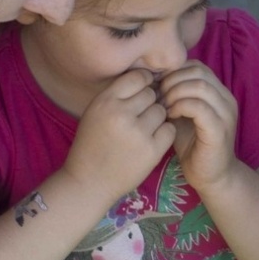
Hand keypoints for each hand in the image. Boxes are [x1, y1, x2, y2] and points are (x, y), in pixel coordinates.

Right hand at [63, 69, 175, 201]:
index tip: (142, 93)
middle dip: (149, 104)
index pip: (138, 77)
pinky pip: (169, 130)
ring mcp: (138, 133)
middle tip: (140, 117)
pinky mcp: (152, 151)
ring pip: (162, 111)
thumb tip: (147, 78)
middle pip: (152, 94)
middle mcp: (121, 114)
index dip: (144, 83)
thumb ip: (117, 95)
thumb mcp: (95, 113)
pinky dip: (164, 134)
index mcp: (104, 101)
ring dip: (157, 119)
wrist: (88, 182)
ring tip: (143, 131)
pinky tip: (151, 141)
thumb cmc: (92, 145)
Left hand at [160, 61, 239, 190]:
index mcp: (219, 93)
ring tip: (163, 106)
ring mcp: (226, 114)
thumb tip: (152, 79)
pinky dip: (181, 106)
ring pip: (200, 86)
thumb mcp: (182, 115)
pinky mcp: (219, 130)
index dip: (174, 72)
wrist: (211, 177)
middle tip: (158, 96)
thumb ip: (175, 96)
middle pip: (198, 72)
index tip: (158, 87)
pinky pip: (199, 107)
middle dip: (172, 80)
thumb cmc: (193, 146)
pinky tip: (170, 115)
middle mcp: (227, 99)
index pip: (197, 66)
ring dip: (175, 92)